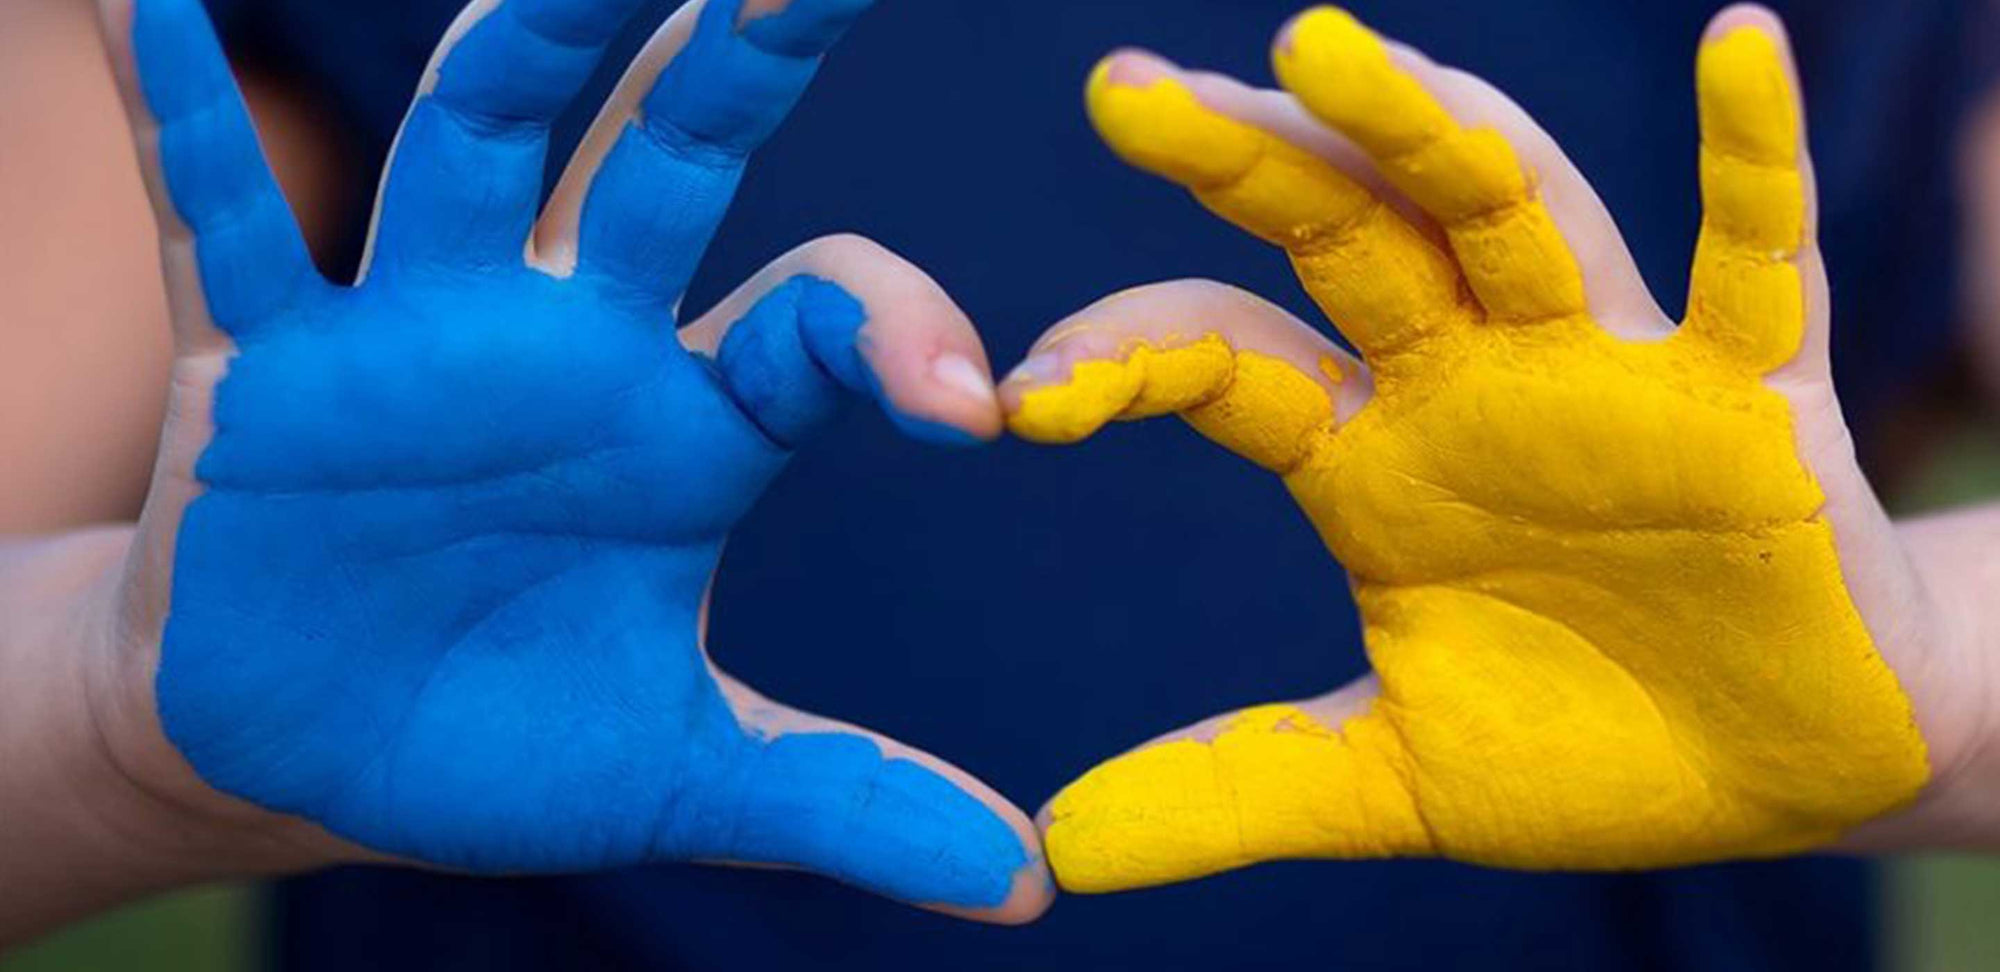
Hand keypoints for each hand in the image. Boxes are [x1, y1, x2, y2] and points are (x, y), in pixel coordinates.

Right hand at [88, 0, 1047, 920]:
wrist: (308, 755)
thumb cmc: (501, 740)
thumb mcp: (682, 779)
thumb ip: (843, 802)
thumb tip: (1027, 883)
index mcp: (693, 424)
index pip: (822, 319)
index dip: (899, 334)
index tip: (971, 410)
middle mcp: (571, 340)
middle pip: (671, 155)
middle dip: (740, 53)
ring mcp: (417, 333)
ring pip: (479, 143)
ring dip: (531, 37)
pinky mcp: (264, 366)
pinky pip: (220, 223)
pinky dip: (178, 111)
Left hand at [1005, 4, 1989, 890]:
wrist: (1778, 775)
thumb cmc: (1585, 746)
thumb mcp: (1392, 780)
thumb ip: (1238, 788)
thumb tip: (1058, 849)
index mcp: (1366, 455)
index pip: (1220, 362)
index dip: (1121, 361)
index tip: (1014, 398)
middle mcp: (1466, 381)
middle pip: (1340, 234)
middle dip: (1242, 159)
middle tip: (1124, 88)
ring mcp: (1605, 369)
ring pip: (1506, 211)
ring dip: (1420, 128)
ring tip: (1315, 42)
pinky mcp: (1754, 394)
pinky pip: (1757, 258)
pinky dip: (1752, 156)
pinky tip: (1738, 41)